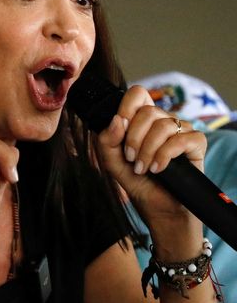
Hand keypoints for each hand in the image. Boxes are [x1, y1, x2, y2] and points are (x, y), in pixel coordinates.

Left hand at [96, 85, 206, 231]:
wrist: (158, 209)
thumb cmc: (137, 182)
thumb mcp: (112, 162)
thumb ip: (106, 140)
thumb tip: (117, 119)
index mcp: (142, 120)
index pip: (138, 94)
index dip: (126, 107)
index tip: (119, 128)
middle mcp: (163, 121)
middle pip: (148, 111)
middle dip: (133, 138)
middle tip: (130, 158)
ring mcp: (181, 131)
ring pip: (163, 125)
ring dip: (147, 150)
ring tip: (142, 168)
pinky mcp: (196, 144)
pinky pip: (180, 140)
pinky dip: (164, 156)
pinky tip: (158, 169)